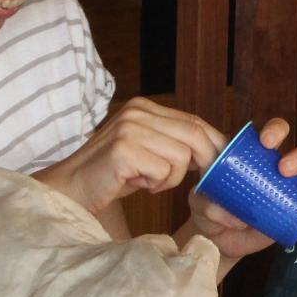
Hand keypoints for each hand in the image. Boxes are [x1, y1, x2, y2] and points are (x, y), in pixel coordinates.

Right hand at [45, 97, 226, 216]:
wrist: (72, 189)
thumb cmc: (113, 174)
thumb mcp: (147, 152)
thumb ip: (174, 143)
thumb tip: (215, 150)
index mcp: (144, 108)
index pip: (193, 120)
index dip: (214, 143)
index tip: (225, 163)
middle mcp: (137, 112)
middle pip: (194, 134)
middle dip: (205, 161)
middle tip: (201, 181)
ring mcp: (130, 129)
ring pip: (182, 156)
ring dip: (171, 178)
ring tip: (150, 182)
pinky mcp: (124, 149)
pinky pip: (164, 171)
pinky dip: (157, 184)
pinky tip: (138, 185)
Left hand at [185, 118, 296, 260]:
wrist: (216, 239)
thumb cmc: (209, 208)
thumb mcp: (200, 201)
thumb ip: (210, 203)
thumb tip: (234, 215)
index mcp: (256, 156)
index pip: (271, 134)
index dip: (274, 131)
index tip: (265, 142)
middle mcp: (277, 170)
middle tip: (283, 169)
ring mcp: (289, 193)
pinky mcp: (295, 216)